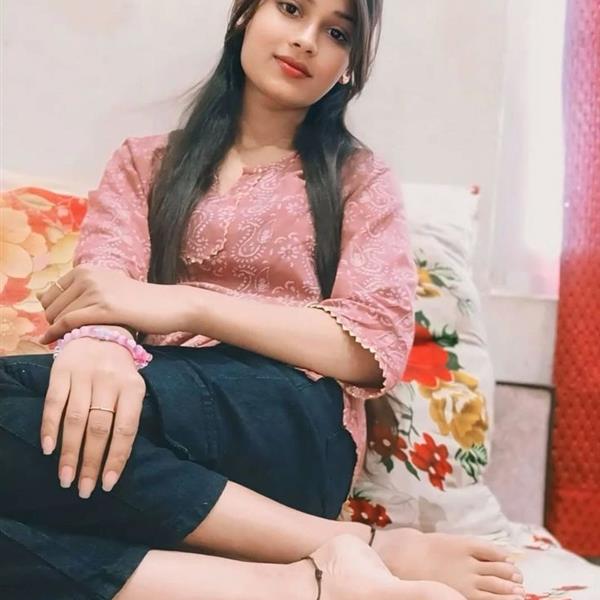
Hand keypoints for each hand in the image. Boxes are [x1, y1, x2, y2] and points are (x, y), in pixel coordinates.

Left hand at [37, 265, 184, 343]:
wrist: (169, 305)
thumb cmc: (139, 302)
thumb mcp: (107, 288)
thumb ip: (81, 291)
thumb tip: (41, 296)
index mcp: (87, 269)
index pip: (50, 293)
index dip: (51, 311)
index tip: (60, 325)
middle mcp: (88, 276)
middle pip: (51, 305)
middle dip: (54, 323)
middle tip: (68, 335)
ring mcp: (96, 291)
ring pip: (58, 315)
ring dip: (59, 331)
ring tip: (71, 340)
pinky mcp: (104, 308)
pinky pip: (68, 322)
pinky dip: (57, 334)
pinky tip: (54, 342)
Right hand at [40, 336, 146, 497]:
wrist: (101, 331)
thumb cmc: (119, 371)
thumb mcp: (133, 388)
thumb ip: (127, 416)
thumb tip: (117, 459)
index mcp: (133, 387)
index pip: (125, 429)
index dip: (116, 458)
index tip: (108, 485)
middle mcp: (109, 381)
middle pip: (99, 428)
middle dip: (90, 463)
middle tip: (83, 490)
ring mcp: (84, 375)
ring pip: (76, 420)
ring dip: (69, 453)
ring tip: (65, 478)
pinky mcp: (62, 370)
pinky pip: (54, 402)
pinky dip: (49, 427)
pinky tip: (48, 449)